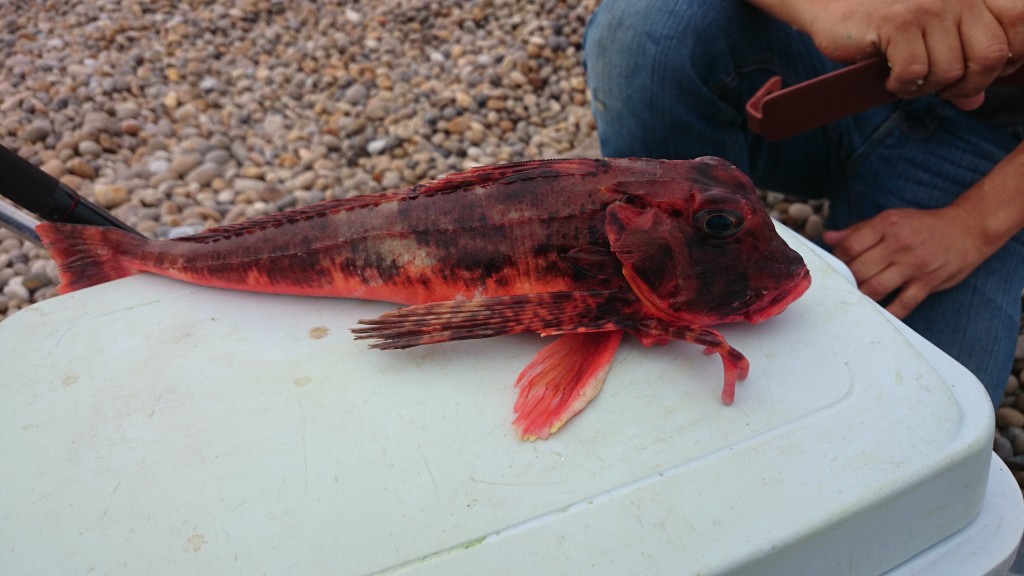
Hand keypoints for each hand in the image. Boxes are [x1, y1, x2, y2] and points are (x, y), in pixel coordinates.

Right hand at [751, 0, 1023, 103]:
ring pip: (950, 70)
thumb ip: (956, 65)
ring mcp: (929, 7)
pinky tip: (889, 80)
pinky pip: (915, 73)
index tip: (980, 74)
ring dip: (926, 89)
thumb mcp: (927, 40)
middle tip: (939, 88)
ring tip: (906, 82)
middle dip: (967, 84)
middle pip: (991, 56)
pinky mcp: (898, 22)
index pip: (1020, 22)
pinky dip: (902, 87)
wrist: (829, 3)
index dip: (1012, 57)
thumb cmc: (880, 22)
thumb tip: (974, 100)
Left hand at [821, 206, 993, 318]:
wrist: (967, 229)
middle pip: (859, 270)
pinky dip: (888, 313)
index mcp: (886, 225)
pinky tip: (877, 316)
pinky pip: (903, 304)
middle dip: (846, 281)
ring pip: (875, 288)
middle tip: (842, 286)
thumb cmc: (922, 226)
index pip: (850, 247)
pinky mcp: (927, 282)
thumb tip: (828, 238)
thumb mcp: (890, 219)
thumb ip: (858, 231)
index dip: (836, 260)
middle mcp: (899, 244)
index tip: (834, 267)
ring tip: (856, 299)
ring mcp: (914, 265)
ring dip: (861, 297)